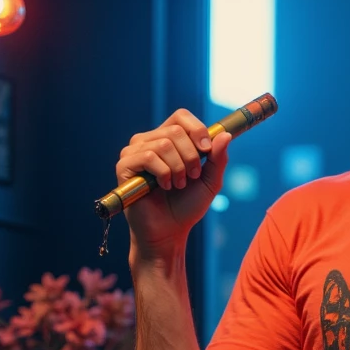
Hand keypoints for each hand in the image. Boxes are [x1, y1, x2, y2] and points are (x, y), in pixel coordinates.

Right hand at [118, 108, 230, 258]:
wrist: (169, 233)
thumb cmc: (187, 207)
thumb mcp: (210, 182)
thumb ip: (218, 159)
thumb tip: (225, 134)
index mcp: (167, 139)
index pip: (181, 116)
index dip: (197, 129)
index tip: (206, 151)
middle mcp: (148, 141)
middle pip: (175, 130)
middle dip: (191, 156)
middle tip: (190, 178)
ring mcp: (134, 152)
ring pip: (163, 144)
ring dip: (178, 168)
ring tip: (177, 185)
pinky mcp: (124, 166)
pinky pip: (148, 157)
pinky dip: (163, 173)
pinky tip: (164, 187)